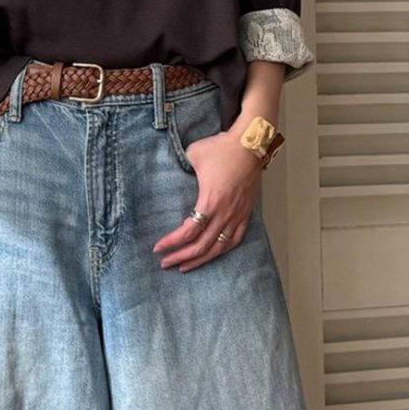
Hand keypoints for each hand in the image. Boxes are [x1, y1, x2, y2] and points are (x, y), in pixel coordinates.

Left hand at [153, 128, 263, 271]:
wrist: (250, 143)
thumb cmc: (221, 148)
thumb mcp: (192, 154)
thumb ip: (179, 167)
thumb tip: (169, 173)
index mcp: (210, 201)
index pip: (188, 232)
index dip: (171, 243)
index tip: (158, 248)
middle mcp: (225, 213)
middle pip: (201, 246)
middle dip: (180, 257)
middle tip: (164, 263)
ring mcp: (237, 215)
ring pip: (218, 247)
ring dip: (200, 259)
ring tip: (184, 266)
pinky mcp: (246, 213)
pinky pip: (235, 239)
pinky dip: (222, 250)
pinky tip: (212, 254)